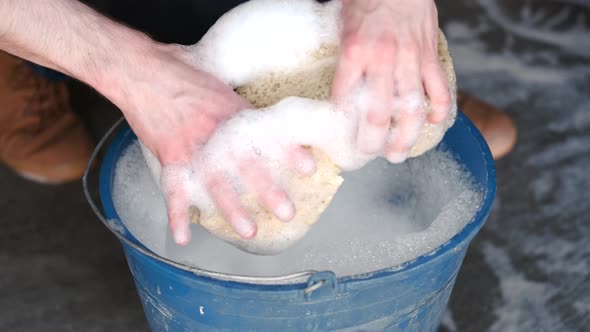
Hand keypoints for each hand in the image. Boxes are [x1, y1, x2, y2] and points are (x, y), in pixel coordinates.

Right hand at [103, 44, 314, 244]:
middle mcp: (215, 132)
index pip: (265, 132)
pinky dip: (176, 215)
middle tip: (287, 212)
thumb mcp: (220, 82)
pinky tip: (183, 238)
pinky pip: (172, 190)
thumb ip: (241, 105)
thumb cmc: (181, 70)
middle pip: (245, 165)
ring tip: (249, 231)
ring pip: (214, 183)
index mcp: (232, 112)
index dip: (288, 151)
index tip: (309, 168)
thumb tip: (265, 118)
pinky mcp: (168, 156)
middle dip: (267, 190)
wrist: (141, 70)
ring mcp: (191, 147)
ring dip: (231, 210)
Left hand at [332, 0, 451, 162]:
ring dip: (405, 137)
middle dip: (373, 141)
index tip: (340, 135)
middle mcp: (382, 60)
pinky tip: (431, 123)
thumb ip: (343, 59)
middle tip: (369, 154)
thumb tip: (340, 89)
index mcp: (355, 52)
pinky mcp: (429, 56)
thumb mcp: (342, 26)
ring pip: (411, 109)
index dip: (341, 122)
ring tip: (398, 154)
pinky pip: (439, 90)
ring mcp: (410, 60)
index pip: (344, 98)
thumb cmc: (367, 0)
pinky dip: (437, 110)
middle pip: (379, 114)